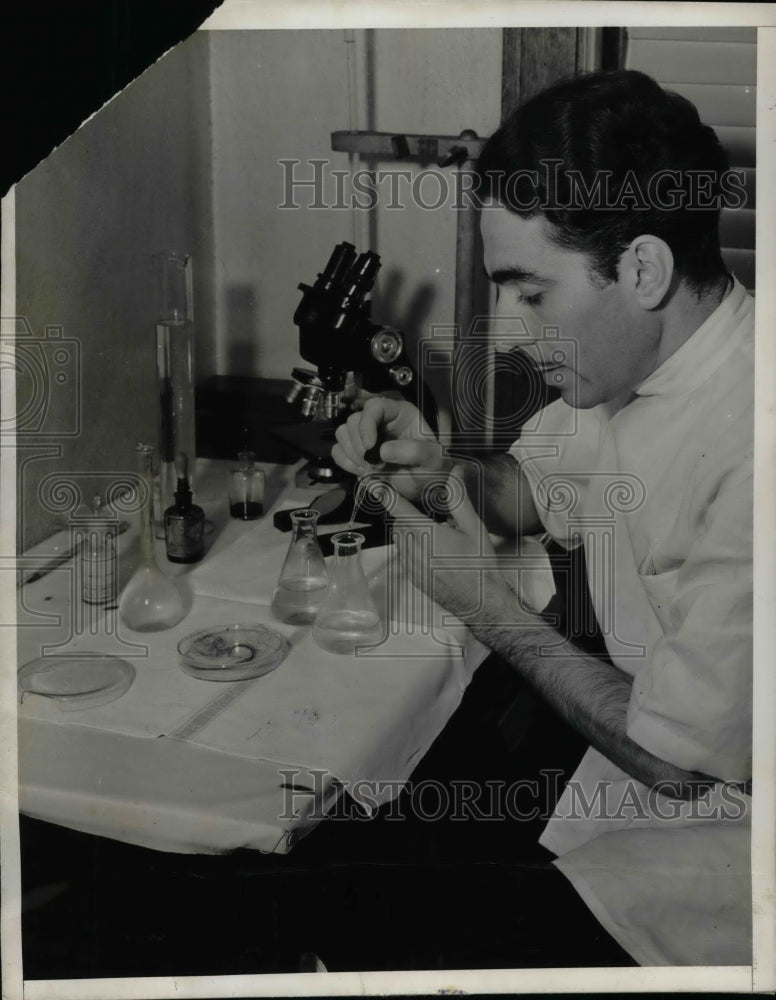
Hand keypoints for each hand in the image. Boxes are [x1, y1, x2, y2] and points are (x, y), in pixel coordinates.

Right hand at [332, 398, 450, 502]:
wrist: (425, 488)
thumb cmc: (433, 469)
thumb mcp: (433, 459)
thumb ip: (415, 451)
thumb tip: (383, 450)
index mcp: (400, 413)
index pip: (374, 406)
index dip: (367, 424)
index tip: (370, 447)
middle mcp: (380, 420)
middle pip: (353, 420)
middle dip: (360, 445)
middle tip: (375, 464)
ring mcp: (366, 436)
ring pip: (343, 433)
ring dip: (352, 453)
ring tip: (370, 468)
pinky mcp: (356, 452)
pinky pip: (338, 451)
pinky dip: (345, 462)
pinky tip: (361, 471)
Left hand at [369, 466, 536, 625]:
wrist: (480, 602)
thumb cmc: (480, 564)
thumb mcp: (474, 528)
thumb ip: (459, 499)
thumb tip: (454, 472)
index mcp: (428, 534)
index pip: (399, 509)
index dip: (384, 494)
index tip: (371, 482)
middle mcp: (414, 550)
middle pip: (399, 522)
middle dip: (408, 514)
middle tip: (428, 513)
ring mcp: (411, 565)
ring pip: (400, 538)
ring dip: (410, 530)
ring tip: (434, 532)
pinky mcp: (412, 576)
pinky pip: (404, 553)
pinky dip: (412, 545)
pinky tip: (434, 549)